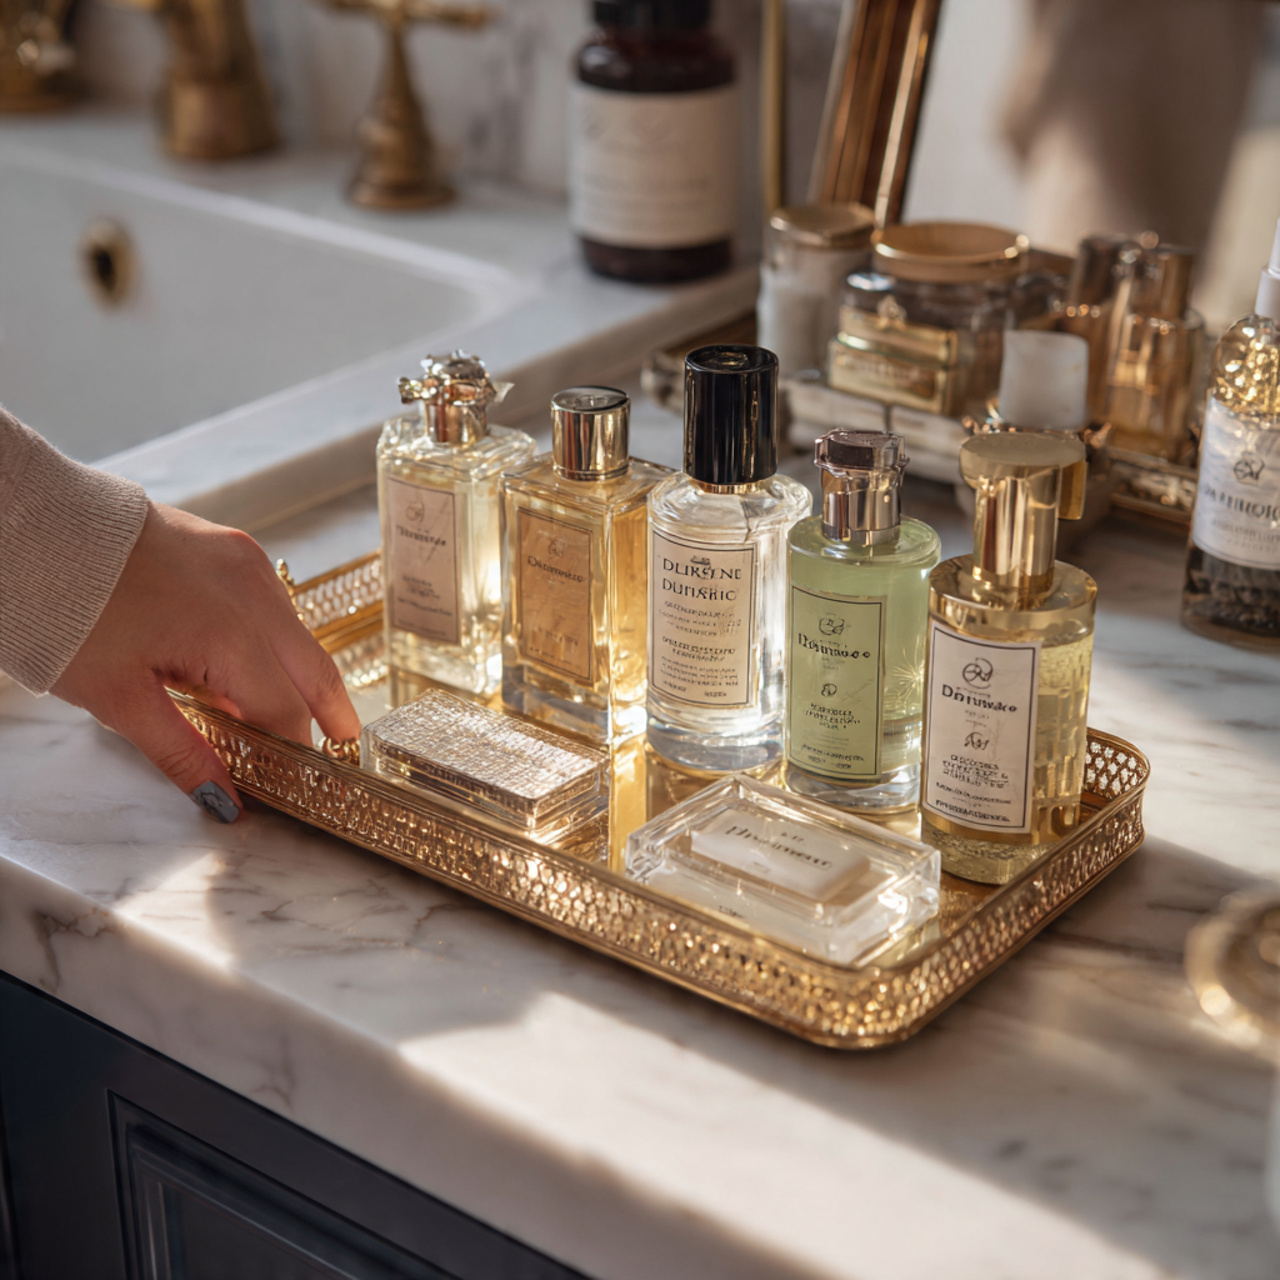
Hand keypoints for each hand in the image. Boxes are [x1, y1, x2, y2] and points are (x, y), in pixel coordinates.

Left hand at [52, 503, 361, 821]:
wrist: (37, 533)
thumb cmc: (69, 615)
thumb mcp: (120, 699)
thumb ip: (183, 753)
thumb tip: (224, 799)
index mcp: (232, 637)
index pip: (286, 713)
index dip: (289, 755)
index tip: (287, 783)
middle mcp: (256, 596)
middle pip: (316, 672)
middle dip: (329, 716)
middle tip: (339, 751)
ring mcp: (250, 566)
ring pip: (298, 635)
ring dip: (297, 676)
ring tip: (279, 713)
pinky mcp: (236, 548)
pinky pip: (273, 604)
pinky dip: (271, 639)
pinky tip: (244, 663)